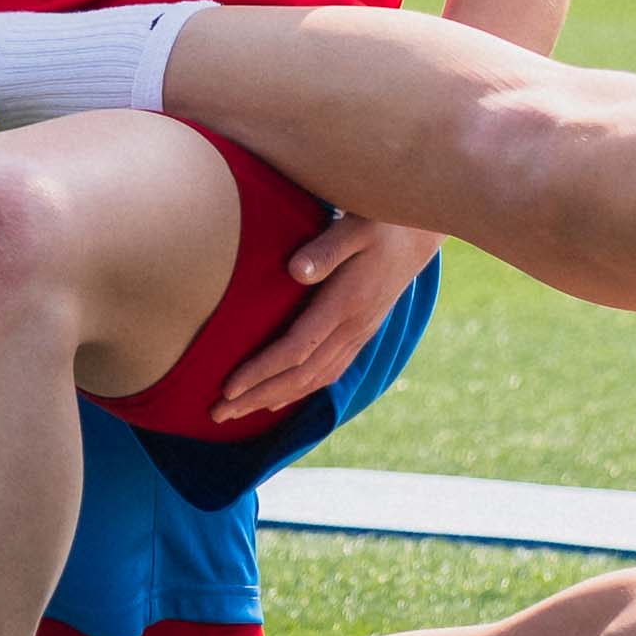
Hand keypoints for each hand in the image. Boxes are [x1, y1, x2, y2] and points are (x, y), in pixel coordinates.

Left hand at [219, 216, 441, 420]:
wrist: (418, 234)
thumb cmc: (381, 221)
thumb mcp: (355, 226)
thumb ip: (326, 248)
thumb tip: (294, 271)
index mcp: (346, 304)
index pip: (296, 349)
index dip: (261, 371)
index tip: (228, 387)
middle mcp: (353, 328)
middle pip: (300, 375)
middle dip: (257, 396)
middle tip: (217, 413)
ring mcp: (359, 335)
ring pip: (314, 379)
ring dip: (274, 398)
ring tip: (236, 413)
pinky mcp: (360, 335)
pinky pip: (328, 373)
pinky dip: (299, 391)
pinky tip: (278, 398)